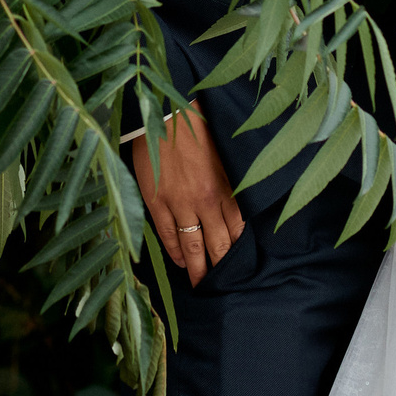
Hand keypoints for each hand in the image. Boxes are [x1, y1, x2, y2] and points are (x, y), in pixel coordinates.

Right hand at [129, 102, 245, 285]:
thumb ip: (228, 182)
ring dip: (198, 267)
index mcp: (224, 186)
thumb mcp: (222, 154)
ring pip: (192, 246)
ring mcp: (179, 204)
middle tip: (222, 283)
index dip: (237, 247)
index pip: (236, 228)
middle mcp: (204, 200)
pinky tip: (180, 262)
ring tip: (201, 282)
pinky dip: (174, 252)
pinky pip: (167, 236)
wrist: (163, 112)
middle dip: (221, 266)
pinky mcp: (156, 202)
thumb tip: (234, 205)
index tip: (239, 261)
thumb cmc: (196, 127)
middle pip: (218, 244)